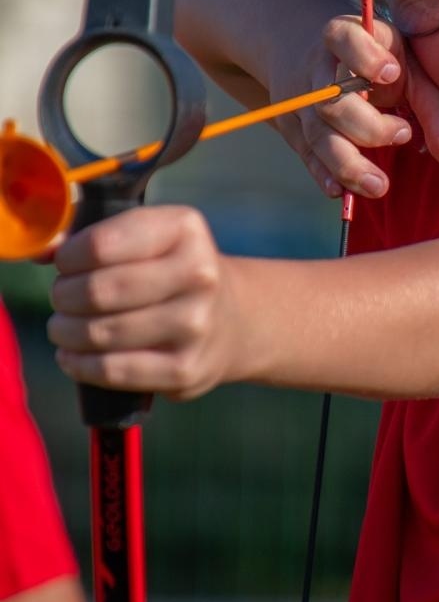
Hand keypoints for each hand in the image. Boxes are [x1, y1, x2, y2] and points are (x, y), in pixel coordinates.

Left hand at [48, 207, 239, 400]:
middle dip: (65, 296)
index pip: (101, 244)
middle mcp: (198, 274)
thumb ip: (97, 235)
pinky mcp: (185, 369)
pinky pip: (112, 371)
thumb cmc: (172, 270)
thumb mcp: (151, 236)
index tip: (63, 264)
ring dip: (66, 331)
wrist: (232, 318)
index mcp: (185, 230)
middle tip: (61, 297)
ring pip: (101, 333)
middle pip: (99, 290)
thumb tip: (43, 250)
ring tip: (63, 326)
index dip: (69, 257)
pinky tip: (73, 356)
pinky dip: (80, 364)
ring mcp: (195, 325)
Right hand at [273, 14, 438, 199]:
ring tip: (378, 185)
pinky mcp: (293, 127)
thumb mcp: (408, 67)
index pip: (343, 38)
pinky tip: (340, 191)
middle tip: (403, 135)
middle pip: (331, 99)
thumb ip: (434, 108)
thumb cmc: (376, 60)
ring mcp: (299, 99)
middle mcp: (317, 67)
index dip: (364, 56)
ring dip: (347, 163)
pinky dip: (321, 173)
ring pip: (317, 133)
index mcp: (345, 36)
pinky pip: (305, 153)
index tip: (391, 73)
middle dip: (367, 125)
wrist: (312, 51)